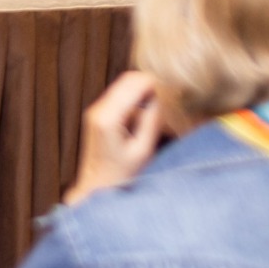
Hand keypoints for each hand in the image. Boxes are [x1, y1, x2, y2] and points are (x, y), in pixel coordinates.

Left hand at [64, 71, 164, 204]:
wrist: (97, 188)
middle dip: (149, 85)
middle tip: (167, 101)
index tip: (172, 92)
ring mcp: (96, 110)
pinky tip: (145, 117)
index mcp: (107, 117)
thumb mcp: (142, 150)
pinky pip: (120, 97)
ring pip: (124, 86)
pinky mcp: (98, 115)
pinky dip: (135, 100)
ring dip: (142, 92)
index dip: (155, 83)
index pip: (134, 83)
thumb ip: (151, 120)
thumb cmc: (121, 175)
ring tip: (158, 111)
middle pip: (128, 80)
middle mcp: (98, 109)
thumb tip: (159, 96)